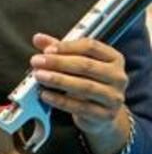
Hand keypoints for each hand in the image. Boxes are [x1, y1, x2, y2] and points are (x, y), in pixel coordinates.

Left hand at [31, 32, 132, 153]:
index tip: (47, 49)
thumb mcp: (75, 62)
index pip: (91, 46)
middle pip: (86, 66)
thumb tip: (38, 38)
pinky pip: (81, 107)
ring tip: (38, 76)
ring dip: (58, 80)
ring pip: (85, 86)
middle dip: (58, 63)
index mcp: (113, 58)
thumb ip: (58, 49)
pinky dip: (60, 100)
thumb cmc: (87, 80)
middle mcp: (118, 77)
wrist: (100, 113)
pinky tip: (45, 94)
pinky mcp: (106, 115)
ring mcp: (114, 97)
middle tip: (36, 61)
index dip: (67, 47)